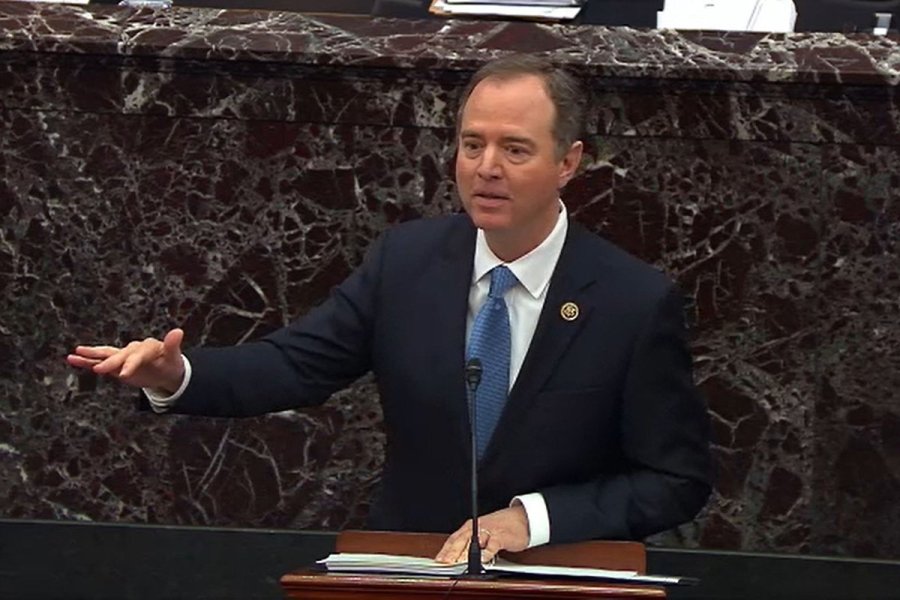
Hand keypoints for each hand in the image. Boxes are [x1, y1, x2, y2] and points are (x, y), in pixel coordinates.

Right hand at [67, 328, 185, 393]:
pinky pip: (100, 361)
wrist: (166, 371)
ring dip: (91, 355)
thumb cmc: (170, 363)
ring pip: (106, 354)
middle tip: (99, 369)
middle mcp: (133, 349)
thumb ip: (173, 345)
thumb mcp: (174, 357)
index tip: (124, 374)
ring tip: (75, 354)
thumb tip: (178, 331)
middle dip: (110, 362)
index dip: (131, 364)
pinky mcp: (117, 364)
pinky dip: (87, 361)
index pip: (138, 354)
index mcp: (147, 347)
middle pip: (120, 355)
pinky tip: (73, 359)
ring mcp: (123, 356)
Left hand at [434, 505, 529, 563]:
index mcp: (470, 527)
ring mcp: (488, 532)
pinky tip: (483, 559)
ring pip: (473, 543)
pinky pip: (492, 545)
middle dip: (451, 553)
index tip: (438, 561)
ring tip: (458, 563)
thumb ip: (470, 544)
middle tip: (444, 564)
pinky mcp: (501, 536)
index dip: (445, 550)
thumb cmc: (501, 527)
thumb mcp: (482, 534)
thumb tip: (457, 559)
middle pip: (460, 541)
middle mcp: (477, 528)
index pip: (453, 539)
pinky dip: (487, 552)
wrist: (521, 519)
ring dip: (465, 554)